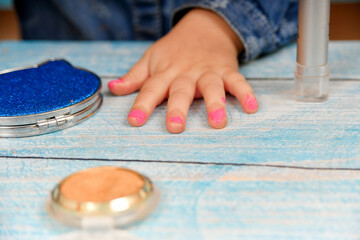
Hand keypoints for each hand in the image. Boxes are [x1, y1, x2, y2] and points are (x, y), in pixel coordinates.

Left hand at [108, 9, 257, 132]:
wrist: (203, 28)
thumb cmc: (174, 50)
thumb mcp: (151, 59)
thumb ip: (135, 77)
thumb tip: (113, 90)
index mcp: (165, 72)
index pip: (151, 89)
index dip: (142, 105)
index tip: (134, 122)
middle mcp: (186, 74)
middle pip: (181, 91)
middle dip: (178, 108)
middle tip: (176, 128)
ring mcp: (208, 72)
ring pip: (211, 87)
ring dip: (215, 103)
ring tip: (218, 122)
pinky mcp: (227, 70)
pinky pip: (238, 81)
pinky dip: (245, 92)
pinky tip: (252, 107)